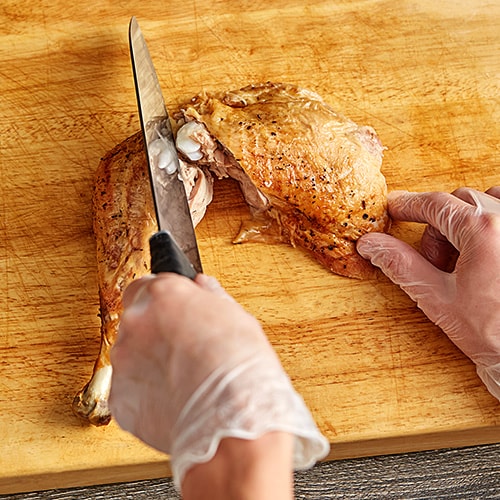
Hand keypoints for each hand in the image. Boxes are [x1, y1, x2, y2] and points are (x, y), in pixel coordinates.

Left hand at [108, 273, 327, 487]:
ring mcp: (124, 361)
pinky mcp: (119, 398)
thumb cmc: (241, 370)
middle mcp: (137, 322)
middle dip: (155, 330)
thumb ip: (211, 296)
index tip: (173, 311)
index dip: (162, 300)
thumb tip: (202, 284)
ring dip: (149, 361)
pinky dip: (145, 393)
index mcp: (165, 294)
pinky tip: (173, 397)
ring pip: (131, 354)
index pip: (148, 284)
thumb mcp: (237, 317)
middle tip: (183, 348)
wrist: (233, 423)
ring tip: (182, 377)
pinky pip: (129, 389)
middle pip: (137, 318)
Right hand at [357, 187, 499, 399]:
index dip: (408, 205)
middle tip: (432, 260)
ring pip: (485, 204)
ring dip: (466, 223)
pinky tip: (486, 247)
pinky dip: (492, 219)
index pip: (435, 204)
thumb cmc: (495, 334)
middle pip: (458, 203)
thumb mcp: (437, 298)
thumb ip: (400, 264)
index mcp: (483, 230)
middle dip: (437, 226)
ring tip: (463, 260)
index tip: (395, 208)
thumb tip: (372, 245)